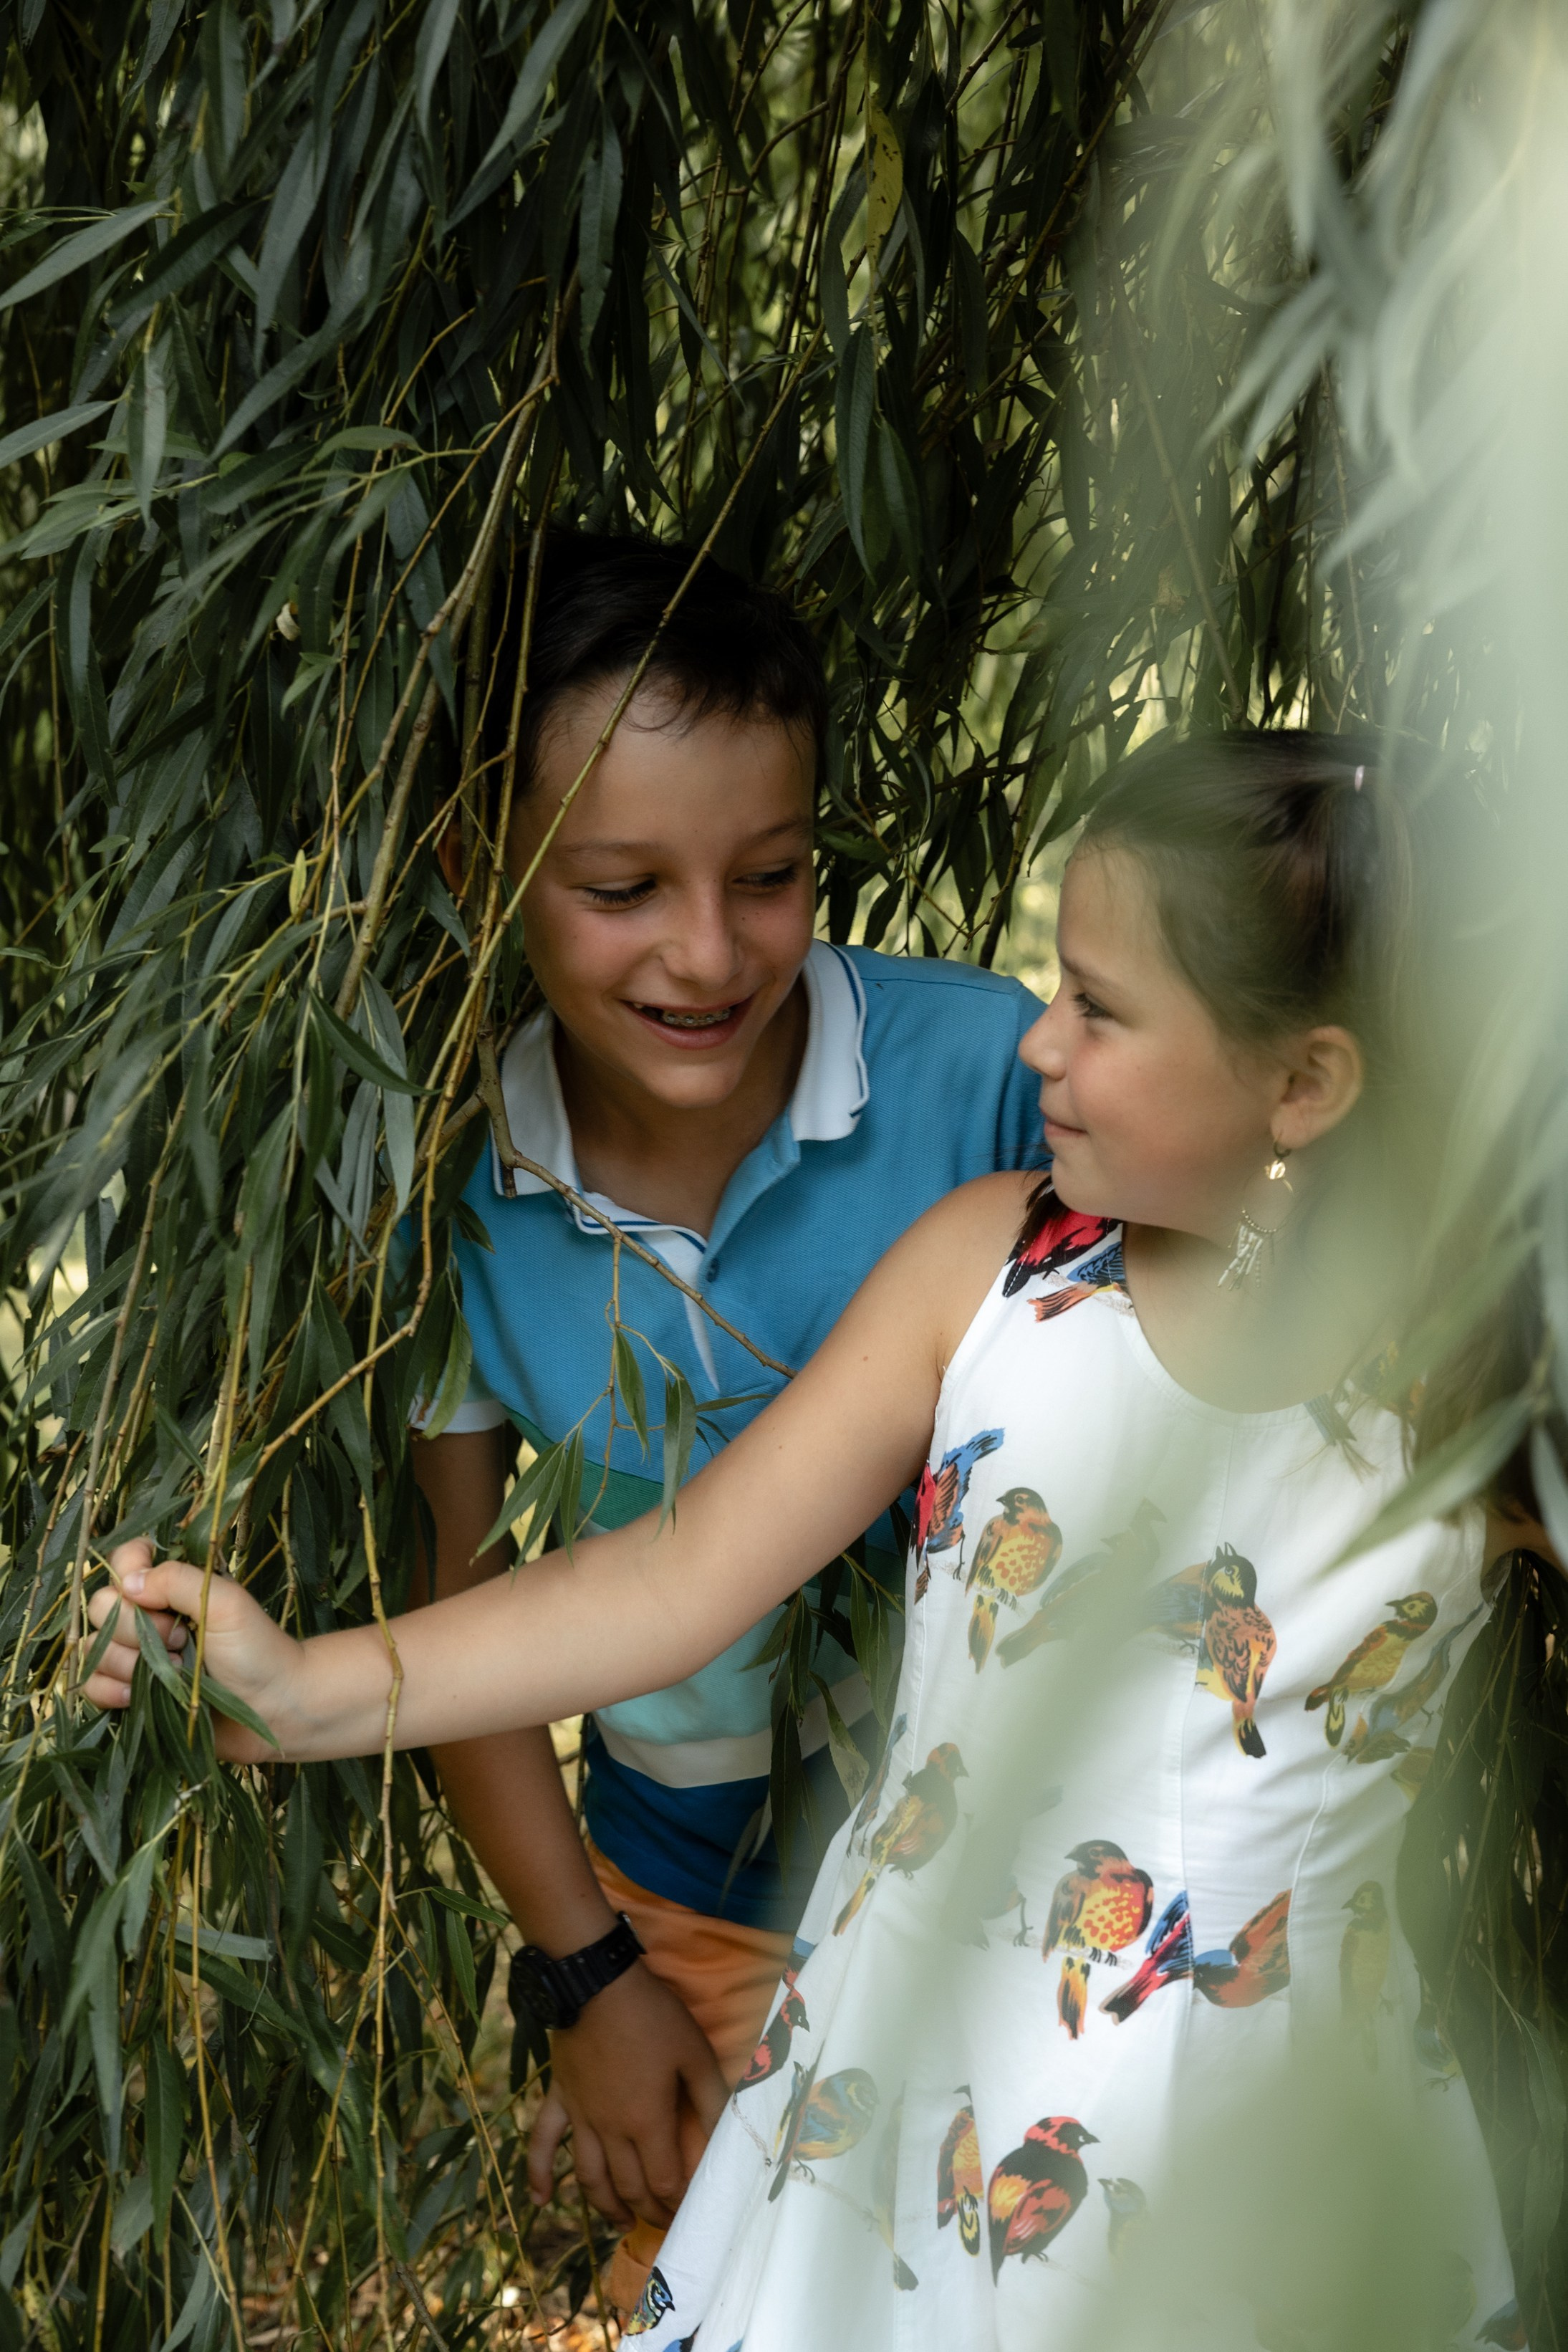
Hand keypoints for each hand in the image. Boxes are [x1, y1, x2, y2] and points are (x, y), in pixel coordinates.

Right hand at [84, 1538, 305, 1761]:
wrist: (273, 1711)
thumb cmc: (258, 1651)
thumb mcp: (226, 1604)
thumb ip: (179, 1582)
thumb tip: (128, 1582)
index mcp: (173, 1588)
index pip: (125, 1561)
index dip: (128, 1574)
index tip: (153, 1596)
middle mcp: (150, 1617)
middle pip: (102, 1606)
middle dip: (134, 1627)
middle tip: (179, 1641)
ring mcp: (138, 1656)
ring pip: (94, 1647)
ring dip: (126, 1661)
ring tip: (172, 1671)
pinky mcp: (131, 1693)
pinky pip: (91, 1685)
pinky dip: (108, 1689)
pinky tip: (136, 1696)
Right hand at [526, 1962, 727, 2227]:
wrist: (596, 1981)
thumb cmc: (651, 2015)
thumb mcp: (694, 2052)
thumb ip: (711, 2099)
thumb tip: (725, 2139)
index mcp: (646, 2121)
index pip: (665, 2181)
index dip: (680, 2202)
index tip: (693, 2210)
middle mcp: (610, 2130)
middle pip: (630, 2187)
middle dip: (650, 2211)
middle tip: (666, 2221)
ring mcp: (581, 2117)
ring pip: (590, 2178)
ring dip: (606, 2206)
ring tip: (622, 2223)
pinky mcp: (559, 2099)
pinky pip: (543, 2143)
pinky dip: (538, 2174)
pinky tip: (539, 2200)